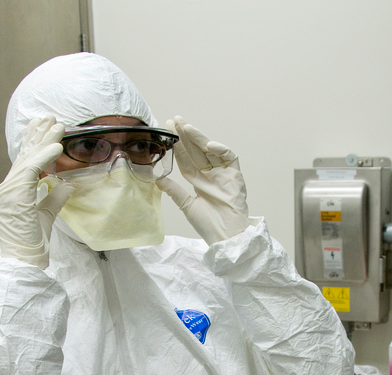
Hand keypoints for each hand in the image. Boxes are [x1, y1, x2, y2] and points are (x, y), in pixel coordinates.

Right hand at [0, 116, 72, 267]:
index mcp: (15, 190)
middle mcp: (8, 187)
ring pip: (28, 158)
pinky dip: (43, 156)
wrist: (22, 260)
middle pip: (25, 154)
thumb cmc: (32, 242)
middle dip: (38, 134)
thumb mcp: (47, 214)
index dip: (36, 143)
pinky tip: (56, 146)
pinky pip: (31, 170)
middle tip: (50, 117)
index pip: (25, 160)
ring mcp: (9, 190)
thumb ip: (54, 197)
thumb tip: (67, 184)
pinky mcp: (16, 196)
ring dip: (43, 140)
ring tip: (57, 125)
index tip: (46, 127)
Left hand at [156, 116, 248, 244]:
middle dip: (186, 136)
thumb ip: (173, 190)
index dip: (176, 146)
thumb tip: (156, 178)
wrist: (226, 236)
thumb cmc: (209, 225)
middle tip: (175, 120)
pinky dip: (220, 150)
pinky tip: (208, 145)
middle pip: (196, 151)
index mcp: (198, 181)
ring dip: (199, 138)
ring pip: (210, 150)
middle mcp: (210, 175)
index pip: (185, 160)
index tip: (166, 132)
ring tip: (187, 127)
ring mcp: (223, 174)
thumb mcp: (186, 205)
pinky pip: (229, 157)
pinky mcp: (235, 175)